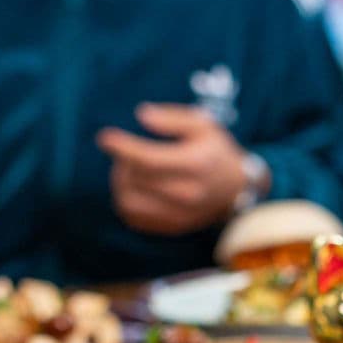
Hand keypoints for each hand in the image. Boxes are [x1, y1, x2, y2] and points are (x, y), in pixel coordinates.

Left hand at [96, 104, 254, 235]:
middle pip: (136, 179)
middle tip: (128, 152)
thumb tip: (142, 116)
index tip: (104, 137)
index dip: (122, 147)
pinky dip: (125, 201)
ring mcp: (180, 214)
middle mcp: (188, 194)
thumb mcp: (203, 125)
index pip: (149, 159)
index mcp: (196, 164)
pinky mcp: (172, 227)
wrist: (238, 191)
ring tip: (129, 170)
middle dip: (123, 162)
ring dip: (120, 183)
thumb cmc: (215, 152)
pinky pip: (133, 218)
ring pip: (129, 202)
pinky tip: (134, 188)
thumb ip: (173, 118)